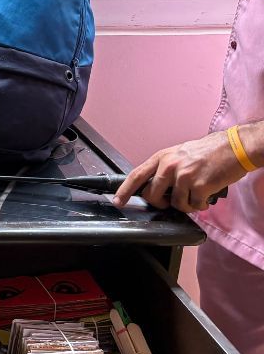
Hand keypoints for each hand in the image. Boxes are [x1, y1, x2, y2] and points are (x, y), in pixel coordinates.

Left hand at [112, 131, 247, 212]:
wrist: (234, 147)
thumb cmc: (209, 151)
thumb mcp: (180, 154)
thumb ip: (165, 168)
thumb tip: (156, 186)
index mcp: (162, 157)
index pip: (137, 175)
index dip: (125, 190)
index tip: (118, 201)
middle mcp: (169, 166)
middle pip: (152, 195)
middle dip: (160, 203)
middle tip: (172, 201)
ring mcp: (184, 176)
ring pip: (174, 204)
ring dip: (185, 205)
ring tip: (195, 196)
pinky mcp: (199, 185)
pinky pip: (193, 206)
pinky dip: (199, 205)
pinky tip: (205, 197)